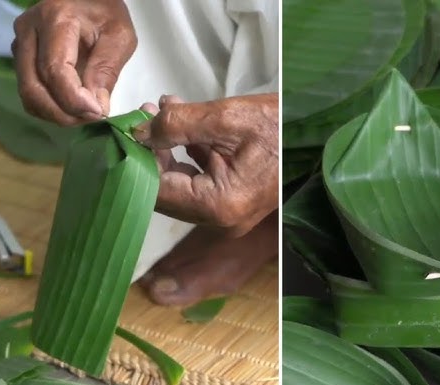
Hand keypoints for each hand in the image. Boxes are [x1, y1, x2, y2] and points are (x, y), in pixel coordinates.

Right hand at [11, 0, 135, 125]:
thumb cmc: (106, 12)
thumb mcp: (119, 35)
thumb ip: (107, 69)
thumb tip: (96, 106)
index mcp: (54, 19)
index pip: (55, 69)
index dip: (74, 99)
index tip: (98, 112)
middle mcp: (28, 31)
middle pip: (34, 87)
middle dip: (64, 112)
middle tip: (93, 117)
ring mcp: (20, 45)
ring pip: (28, 94)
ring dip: (56, 114)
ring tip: (86, 114)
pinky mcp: (21, 58)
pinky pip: (29, 93)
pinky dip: (49, 108)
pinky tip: (72, 108)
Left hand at [136, 94, 278, 236]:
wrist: (316, 134)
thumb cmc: (280, 126)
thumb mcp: (226, 118)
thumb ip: (177, 124)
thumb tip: (138, 132)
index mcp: (219, 205)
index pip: (157, 191)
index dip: (136, 161)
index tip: (123, 132)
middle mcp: (221, 219)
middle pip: (166, 192)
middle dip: (150, 153)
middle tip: (140, 118)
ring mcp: (227, 214)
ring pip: (179, 184)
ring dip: (166, 149)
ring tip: (158, 111)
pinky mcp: (232, 201)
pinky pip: (197, 180)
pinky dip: (185, 153)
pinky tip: (179, 121)